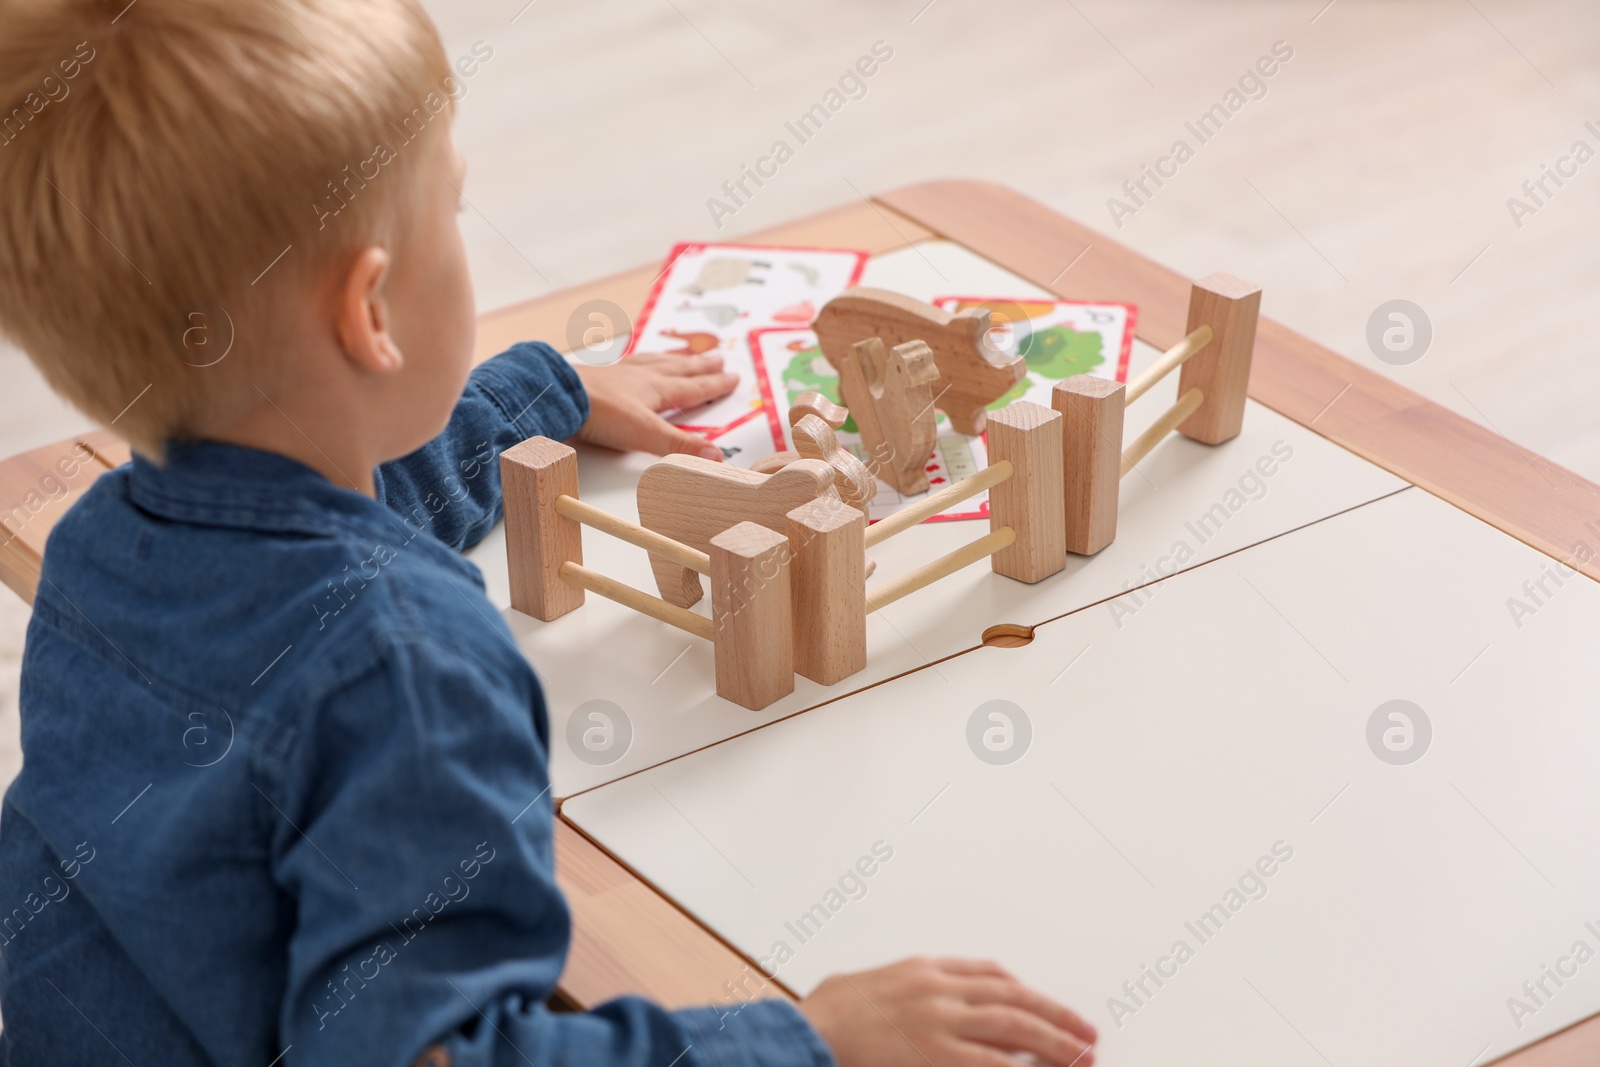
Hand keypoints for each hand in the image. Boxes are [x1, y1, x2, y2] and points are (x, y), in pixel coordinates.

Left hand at [574, 352, 737, 460]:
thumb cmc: (599, 412)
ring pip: (654, 362)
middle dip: (700, 366)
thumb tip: (716, 458)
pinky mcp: (598, 377)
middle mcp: (642, 377)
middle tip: (717, 357)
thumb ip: (679, 446)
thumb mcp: (645, 433)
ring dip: (672, 359)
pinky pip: (627, 364)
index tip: (733, 377)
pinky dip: (638, 362)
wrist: (558, 395)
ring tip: (682, 355)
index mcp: (657, 390)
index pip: (694, 387)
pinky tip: (633, 364)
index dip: (715, 384)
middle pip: (678, 369)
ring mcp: (619, 375)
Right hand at [798, 958, 1095, 1066]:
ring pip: (1015, 1029)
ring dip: (1054, 1043)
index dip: (1022, 991)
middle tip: (1086, 1032)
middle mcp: (940, 991)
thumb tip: (922, 1003)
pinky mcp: (938, 1057)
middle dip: (1055, 1016)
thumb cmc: (826, 1014)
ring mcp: (942, 1024)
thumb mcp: (868, 984)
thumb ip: (904, 989)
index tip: (1041, 1002)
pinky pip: (994, 1065)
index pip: (988, 973)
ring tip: (1082, 1056)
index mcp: (924, 970)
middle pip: (1014, 1000)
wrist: (806, 1033)